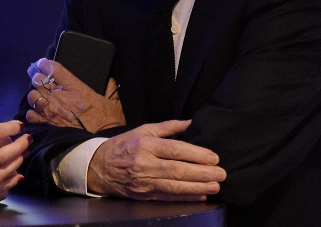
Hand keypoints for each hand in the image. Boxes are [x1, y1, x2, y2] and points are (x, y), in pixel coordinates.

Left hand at [24, 58, 124, 132]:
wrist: (99, 146)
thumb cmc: (107, 123)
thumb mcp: (112, 102)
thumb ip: (109, 88)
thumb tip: (109, 79)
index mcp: (75, 88)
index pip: (54, 69)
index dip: (45, 64)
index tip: (42, 63)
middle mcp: (60, 97)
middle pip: (39, 80)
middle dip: (37, 77)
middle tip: (37, 77)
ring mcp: (51, 111)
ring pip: (32, 95)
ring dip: (34, 94)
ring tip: (37, 96)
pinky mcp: (46, 125)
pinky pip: (31, 114)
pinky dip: (32, 112)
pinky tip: (37, 113)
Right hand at [88, 120, 225, 200]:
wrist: (99, 166)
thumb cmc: (123, 145)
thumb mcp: (143, 130)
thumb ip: (168, 127)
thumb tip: (190, 122)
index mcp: (145, 144)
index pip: (175, 150)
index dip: (197, 155)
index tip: (214, 157)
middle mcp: (144, 163)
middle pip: (178, 170)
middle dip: (202, 173)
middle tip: (221, 173)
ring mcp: (144, 181)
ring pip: (174, 186)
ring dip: (197, 187)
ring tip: (215, 186)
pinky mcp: (144, 195)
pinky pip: (167, 197)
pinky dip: (185, 197)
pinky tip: (200, 195)